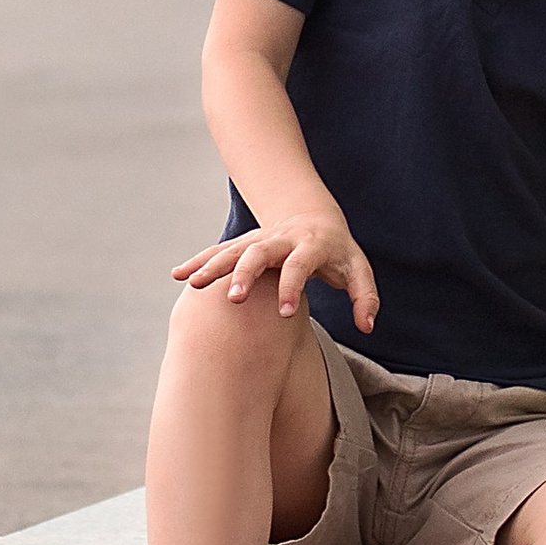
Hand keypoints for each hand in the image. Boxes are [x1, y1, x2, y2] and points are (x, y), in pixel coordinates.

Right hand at [172, 207, 377, 331]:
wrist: (315, 218)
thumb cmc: (339, 253)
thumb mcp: (358, 271)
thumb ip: (365, 298)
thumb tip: (367, 326)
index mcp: (312, 245)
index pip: (301, 264)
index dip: (293, 287)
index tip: (285, 314)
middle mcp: (283, 238)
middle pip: (261, 251)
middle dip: (245, 273)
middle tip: (233, 299)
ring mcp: (261, 238)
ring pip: (234, 248)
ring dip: (213, 265)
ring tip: (192, 285)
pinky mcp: (245, 242)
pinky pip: (220, 251)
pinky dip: (199, 261)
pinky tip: (178, 275)